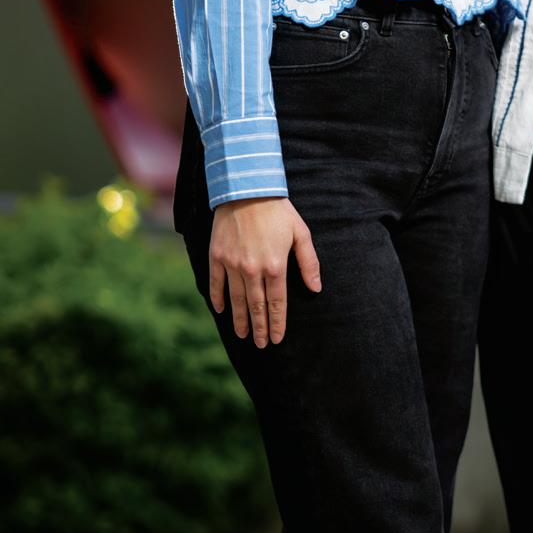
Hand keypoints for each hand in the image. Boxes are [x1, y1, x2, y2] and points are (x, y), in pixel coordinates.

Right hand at [209, 197, 320, 347]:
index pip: (277, 302)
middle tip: (260, 344)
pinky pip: (216, 284)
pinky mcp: (217, 257)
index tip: (276, 338)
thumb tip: (316, 288)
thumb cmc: (278, 210)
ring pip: (237, 300)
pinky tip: (222, 311)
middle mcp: (253, 270)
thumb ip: (308, 262)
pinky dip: (218, 299)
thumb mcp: (300, 233)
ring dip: (240, 320)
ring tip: (242, 336)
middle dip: (259, 327)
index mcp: (275, 265)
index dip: (277, 323)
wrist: (246, 188)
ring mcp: (232, 264)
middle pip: (257, 306)